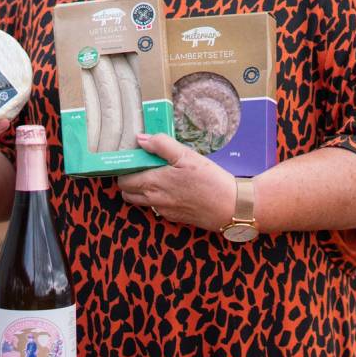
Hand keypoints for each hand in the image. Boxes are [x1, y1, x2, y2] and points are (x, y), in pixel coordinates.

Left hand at [116, 132, 235, 230]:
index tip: (132, 159)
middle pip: (127, 193)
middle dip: (129, 180)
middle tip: (142, 166)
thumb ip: (162, 145)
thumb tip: (141, 139)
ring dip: (141, 190)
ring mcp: (164, 211)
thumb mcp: (187, 156)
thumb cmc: (211, 180)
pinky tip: (172, 187)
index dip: (124, 169)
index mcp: (153, 183)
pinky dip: (157, 197)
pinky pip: (156, 207)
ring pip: (141, 202)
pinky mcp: (175, 217)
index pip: (123, 180)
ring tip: (157, 175)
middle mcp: (154, 200)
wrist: (232, 207)